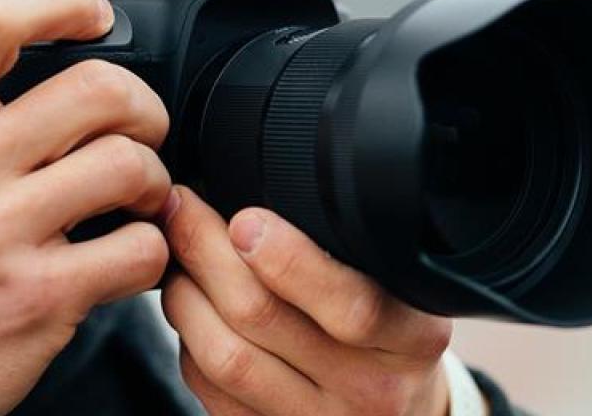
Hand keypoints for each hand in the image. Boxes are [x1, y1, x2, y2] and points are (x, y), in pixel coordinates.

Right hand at [0, 0, 171, 414]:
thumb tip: (41, 52)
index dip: (63, 1)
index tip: (95, 21)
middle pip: (101, 89)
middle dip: (144, 111)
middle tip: (139, 136)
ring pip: (134, 167)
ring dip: (153, 185)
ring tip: (132, 204)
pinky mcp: (40, 297)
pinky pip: (143, 249)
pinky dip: (152, 253)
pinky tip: (124, 259)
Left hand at [161, 188, 453, 415]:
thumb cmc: (397, 338)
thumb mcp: (408, 293)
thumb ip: (358, 256)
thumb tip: (263, 199)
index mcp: (414, 339)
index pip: (353, 305)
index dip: (289, 260)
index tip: (246, 218)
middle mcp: (371, 389)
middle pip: (265, 321)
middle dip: (208, 253)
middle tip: (181, 207)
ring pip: (226, 357)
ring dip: (186, 296)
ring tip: (177, 256)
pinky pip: (211, 391)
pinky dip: (189, 341)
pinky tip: (192, 308)